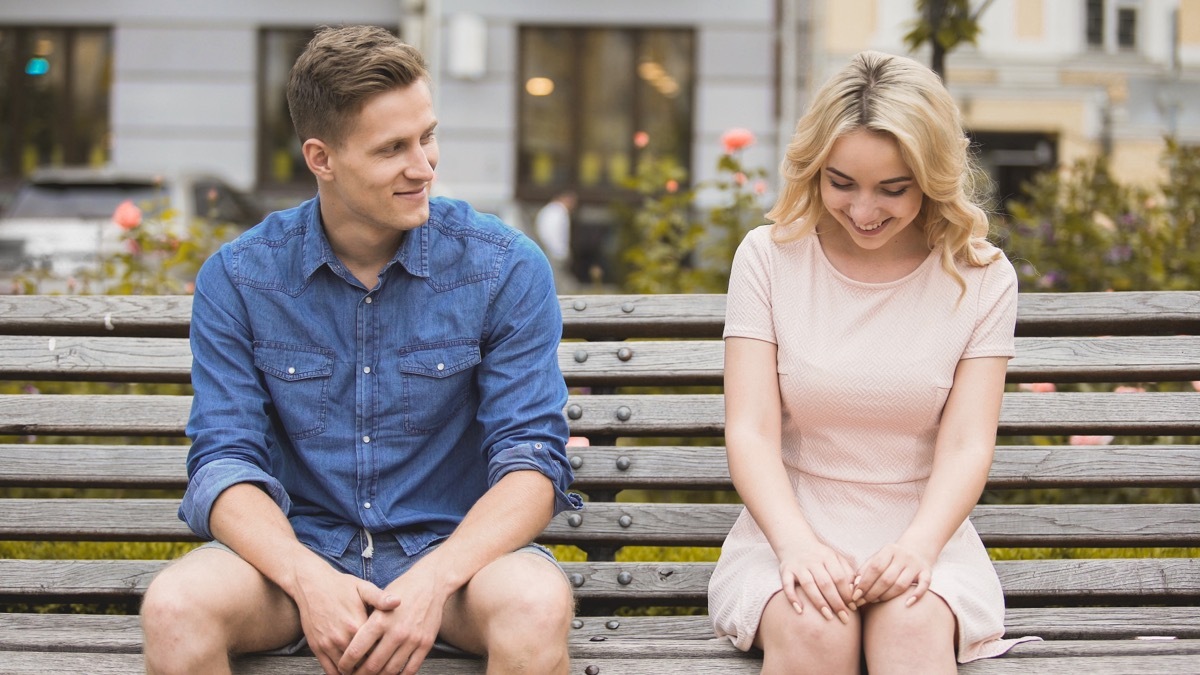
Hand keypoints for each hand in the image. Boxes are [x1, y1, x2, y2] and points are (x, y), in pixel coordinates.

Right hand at [289, 560, 400, 674]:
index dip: (385, 654)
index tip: (392, 654)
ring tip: (367, 669)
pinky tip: (350, 670)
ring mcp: (328, 645)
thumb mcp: (362, 587)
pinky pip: (330, 670)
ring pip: (347, 669)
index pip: (377, 650)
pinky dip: (341, 673)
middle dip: (373, 665)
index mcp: (357, 625)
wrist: (311, 584)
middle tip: (382, 666)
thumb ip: (380, 598)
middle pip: (363, 663)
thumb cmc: (340, 586)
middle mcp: (342, 638)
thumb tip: (398, 601)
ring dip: (358, 671)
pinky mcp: (317, 648)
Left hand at [337, 559, 449, 674]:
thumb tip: (349, 645)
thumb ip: (365, 622)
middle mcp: (396, 632)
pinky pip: (410, 669)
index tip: (343, 668)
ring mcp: (412, 639)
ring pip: (390, 671)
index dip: (346, 664)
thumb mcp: (379, 600)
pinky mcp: (425, 644)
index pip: (356, 651)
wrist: (430, 582)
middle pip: (372, 665)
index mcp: (380, 620)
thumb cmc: (401, 589)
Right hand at [777, 542, 855, 623]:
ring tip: (828, 616)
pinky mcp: (785, 570)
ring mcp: (798, 566)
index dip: (847, 593)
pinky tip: (800, 610)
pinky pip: (787, 585)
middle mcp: (812, 560)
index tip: (853, 608)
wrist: (795, 542)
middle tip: (845, 618)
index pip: (839, 577)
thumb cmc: (820, 556)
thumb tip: (858, 591)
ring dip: (819, 602)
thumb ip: (848, 573)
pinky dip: (792, 597)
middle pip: (826, 583)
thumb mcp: (836, 559)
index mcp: (828, 556)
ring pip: (808, 585)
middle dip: (836, 602)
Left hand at [851, 542, 932, 607]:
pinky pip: (924, 585)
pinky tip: (907, 604)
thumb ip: (864, 571)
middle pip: (887, 578)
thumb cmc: (890, 560)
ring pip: (901, 585)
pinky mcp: (927, 572)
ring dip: (887, 596)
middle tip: (862, 602)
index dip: (864, 583)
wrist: (917, 549)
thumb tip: (853, 586)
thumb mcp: (877, 559)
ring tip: (875, 602)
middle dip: (872, 593)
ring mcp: (916, 564)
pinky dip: (916, 595)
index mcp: (889, 550)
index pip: (875, 568)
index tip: (855, 596)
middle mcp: (904, 556)